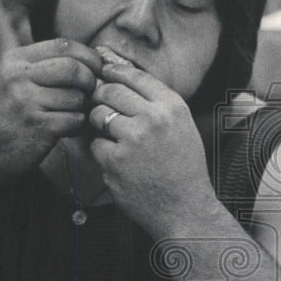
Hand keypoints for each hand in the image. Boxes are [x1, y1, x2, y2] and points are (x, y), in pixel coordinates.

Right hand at [0, 39, 100, 177]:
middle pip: (74, 68)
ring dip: (83, 108)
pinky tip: (68, 130)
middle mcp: (19, 77)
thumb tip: (86, 59)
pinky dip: (78, 125)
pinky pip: (75, 120)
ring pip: (77, 97)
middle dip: (90, 81)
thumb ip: (39, 66)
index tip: (97, 68)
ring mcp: (28, 102)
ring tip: (73, 115)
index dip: (87, 56)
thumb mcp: (9, 79)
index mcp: (15, 60)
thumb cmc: (0, 116)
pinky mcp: (39, 127)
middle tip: (90, 94)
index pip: (63, 45)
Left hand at [88, 63, 216, 236]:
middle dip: (101, 96)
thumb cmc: (184, 169)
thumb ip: (158, 105)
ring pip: (99, 115)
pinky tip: (118, 162)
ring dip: (99, 123)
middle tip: (100, 104)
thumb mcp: (183, 127)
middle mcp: (153, 119)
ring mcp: (132, 140)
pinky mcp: (115, 161)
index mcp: (172, 107)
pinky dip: (102, 152)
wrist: (185, 209)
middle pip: (111, 91)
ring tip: (113, 137)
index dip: (115, 72)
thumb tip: (123, 80)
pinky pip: (96, 145)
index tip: (105, 73)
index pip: (135, 76)